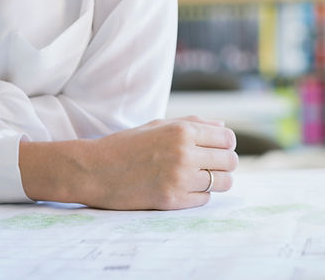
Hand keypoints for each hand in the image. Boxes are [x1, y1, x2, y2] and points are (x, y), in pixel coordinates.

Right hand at [21, 116, 237, 210]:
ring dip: (216, 181)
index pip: (227, 138)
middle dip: (224, 163)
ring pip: (222, 183)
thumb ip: (192, 123)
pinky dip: (199, 195)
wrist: (95, 170)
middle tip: (209, 165)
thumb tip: (223, 126)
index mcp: (181, 130)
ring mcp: (179, 179)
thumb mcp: (157, 125)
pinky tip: (184, 189)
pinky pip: (204, 200)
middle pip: (230, 161)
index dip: (226, 144)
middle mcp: (184, 153)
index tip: (216, 149)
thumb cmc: (126, 144)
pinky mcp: (172, 201)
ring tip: (199, 178)